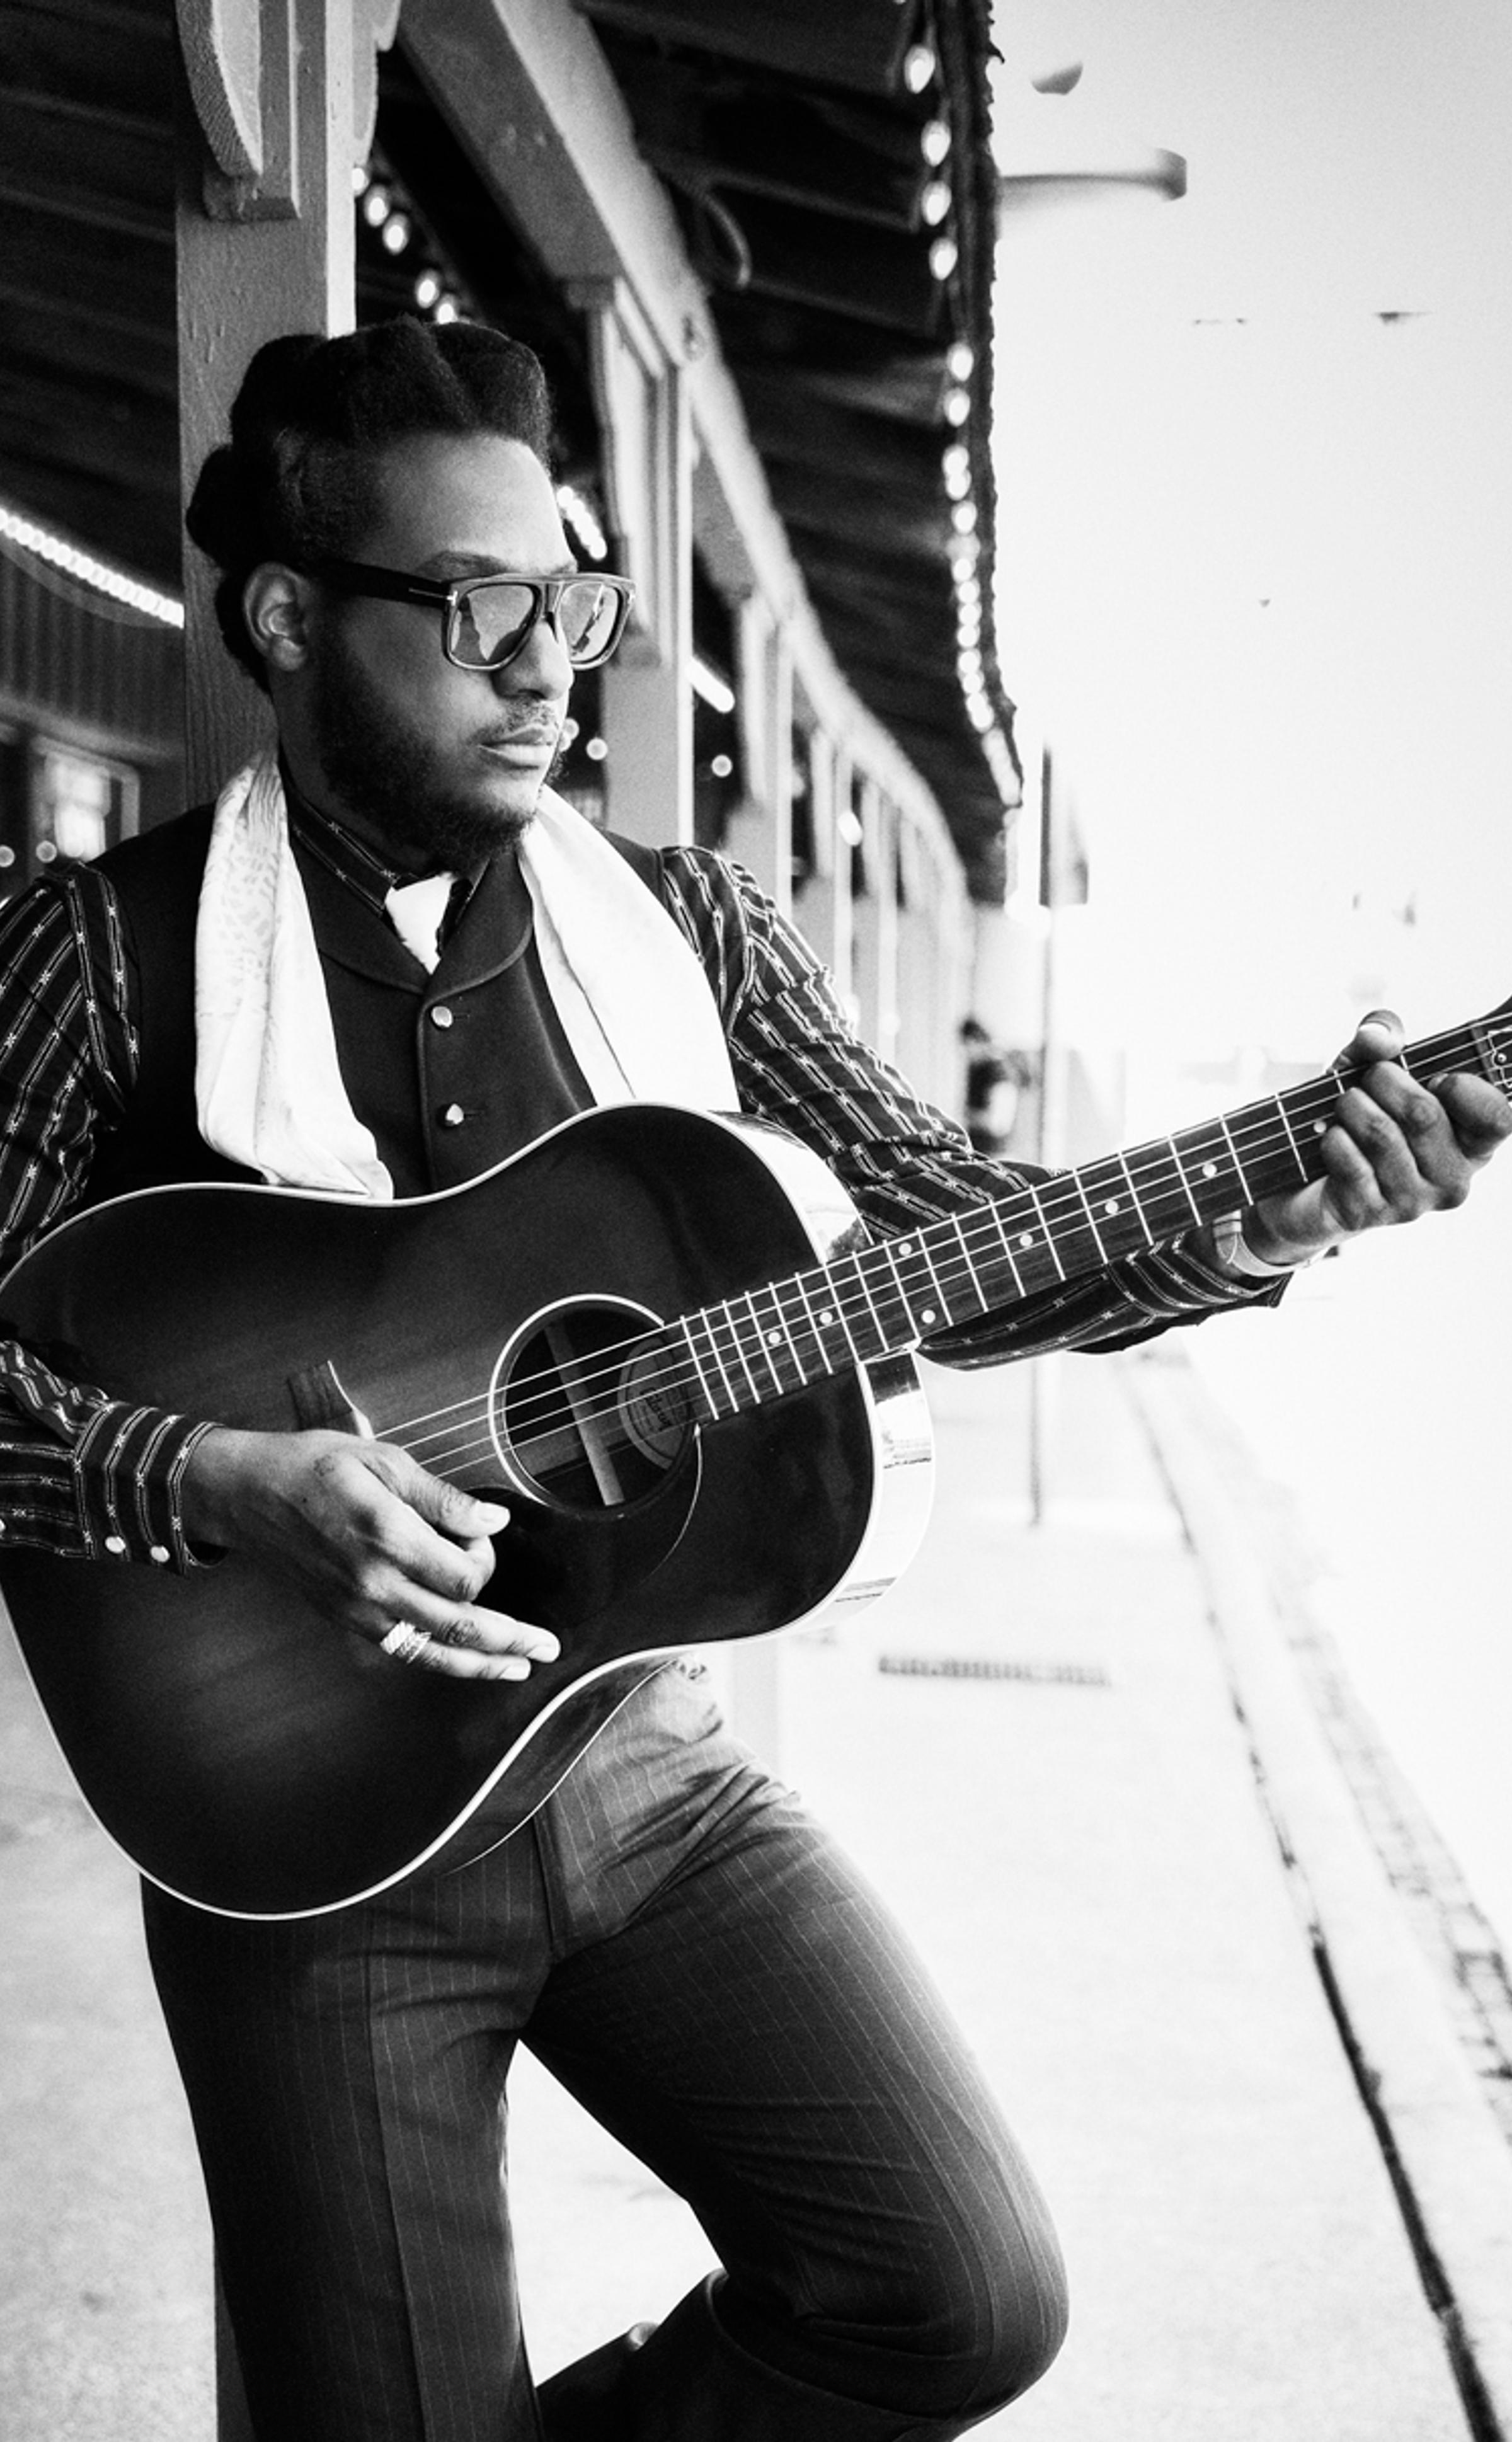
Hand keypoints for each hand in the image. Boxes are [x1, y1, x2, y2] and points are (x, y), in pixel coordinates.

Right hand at [181, 1427, 558, 1681]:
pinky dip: (441, 1662)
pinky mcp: (347, 1620)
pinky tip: (468, 1664)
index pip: (465, 1575)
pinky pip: (404, 1651)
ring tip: (521, 1666)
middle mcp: (375, 1583)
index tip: (479, 1535)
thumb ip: (442, 1499)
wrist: (246, 1496)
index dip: (486, 1559)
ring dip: (483, 1664)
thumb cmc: (315, 1467)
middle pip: (459, 1625)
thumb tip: (493, 1523)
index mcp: (387, 1537)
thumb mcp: (383, 1460)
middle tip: (549, 1646)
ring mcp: (359, 1610)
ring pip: (434, 1652)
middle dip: (511, 1638)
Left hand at [1245, 1008, 1511, 1265]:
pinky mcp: (1369, 1215)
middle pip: (1424, 1114)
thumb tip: (1378, 1038)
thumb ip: (1383, 1036)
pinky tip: (1332, 1140)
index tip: (1435, 1078)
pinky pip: (1348, 1158)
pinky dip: (1331, 1137)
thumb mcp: (1371, 1066)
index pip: (1498, 1117)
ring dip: (1351, 1106)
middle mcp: (1453, 1179)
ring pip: (1380, 1134)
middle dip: (1383, 1080)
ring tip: (1345, 1107)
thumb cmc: (1360, 1116)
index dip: (1462, 1087)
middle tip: (1368, 1082)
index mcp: (1474, 1143)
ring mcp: (1413, 1203)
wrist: (1311, 1182)